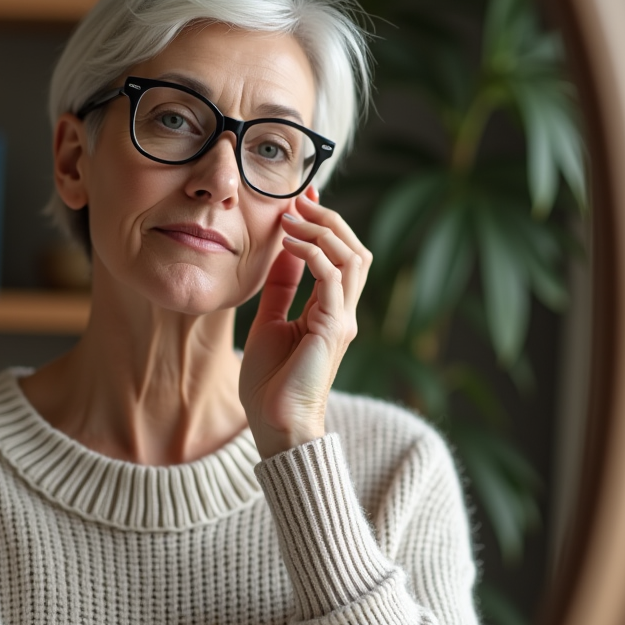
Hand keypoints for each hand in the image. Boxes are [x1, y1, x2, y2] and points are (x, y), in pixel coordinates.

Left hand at [239, 187, 372, 458]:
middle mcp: (344, 312)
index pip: (340, 256)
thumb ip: (280, 289)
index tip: (302, 199)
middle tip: (300, 199)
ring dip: (323, 231)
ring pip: (351, 258)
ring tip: (293, 217)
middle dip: (329, 219)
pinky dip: (315, 253)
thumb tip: (282, 251)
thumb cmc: (271, 383)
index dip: (325, 224)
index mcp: (331, 311)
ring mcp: (342, 320)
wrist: (276, 424)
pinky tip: (291, 243)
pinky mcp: (333, 329)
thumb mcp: (269, 322)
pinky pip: (333, 278)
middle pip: (355, 250)